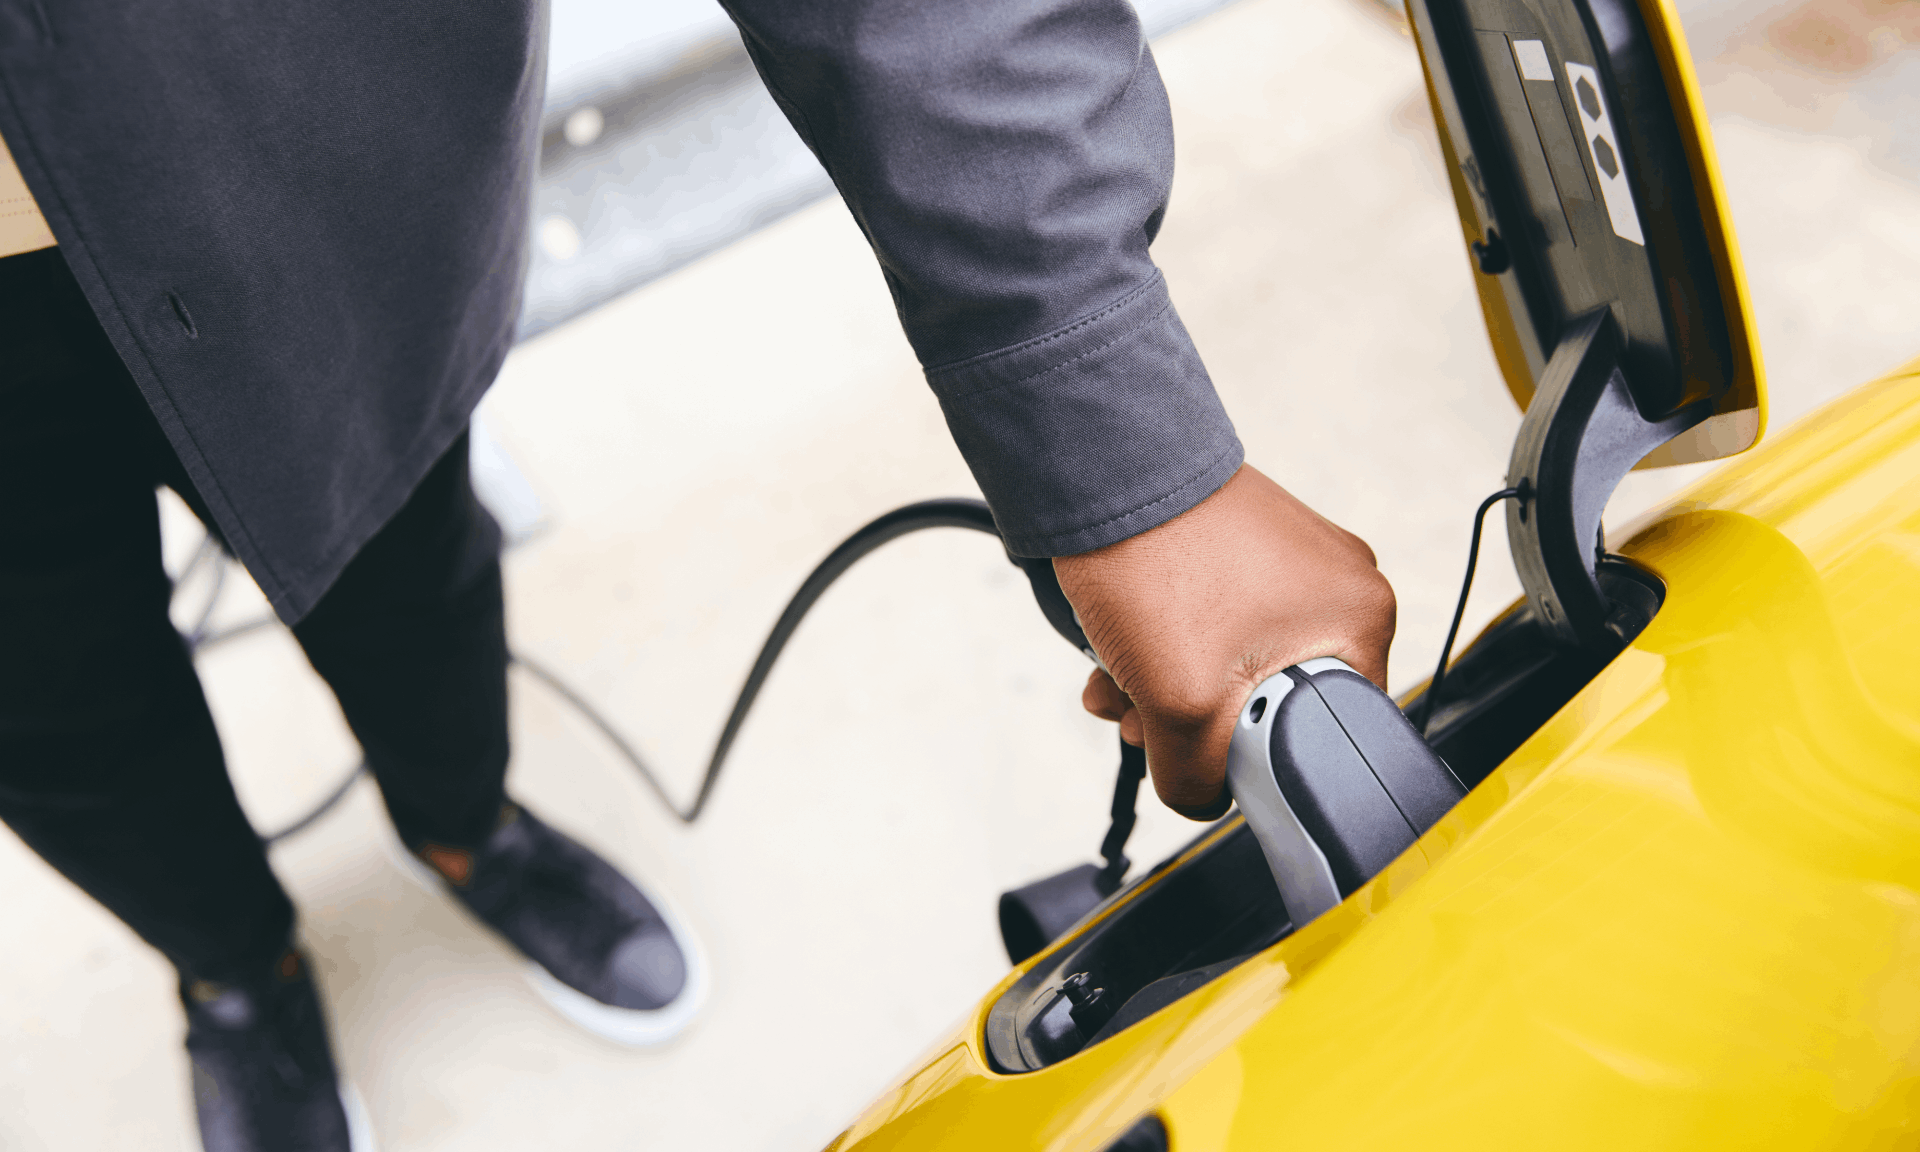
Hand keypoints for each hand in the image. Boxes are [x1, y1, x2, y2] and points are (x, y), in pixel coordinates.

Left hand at [1054, 464, 1394, 816]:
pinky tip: (1114, 652)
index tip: (1201, 757)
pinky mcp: (1237, 550)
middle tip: (1143, 721)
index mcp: (1361, 621)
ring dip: (1160, 691)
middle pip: (1266, 706)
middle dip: (1187, 726)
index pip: (1325, 736)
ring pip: (1226, 670)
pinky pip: (1206, 628)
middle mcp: (1336, 587)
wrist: (1098, 468)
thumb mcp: (1181, 704)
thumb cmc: (1155, 556)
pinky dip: (1157, 650)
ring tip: (1115, 682)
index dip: (1254, 761)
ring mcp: (1286, 564)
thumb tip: (1200, 798)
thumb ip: (1199, 778)